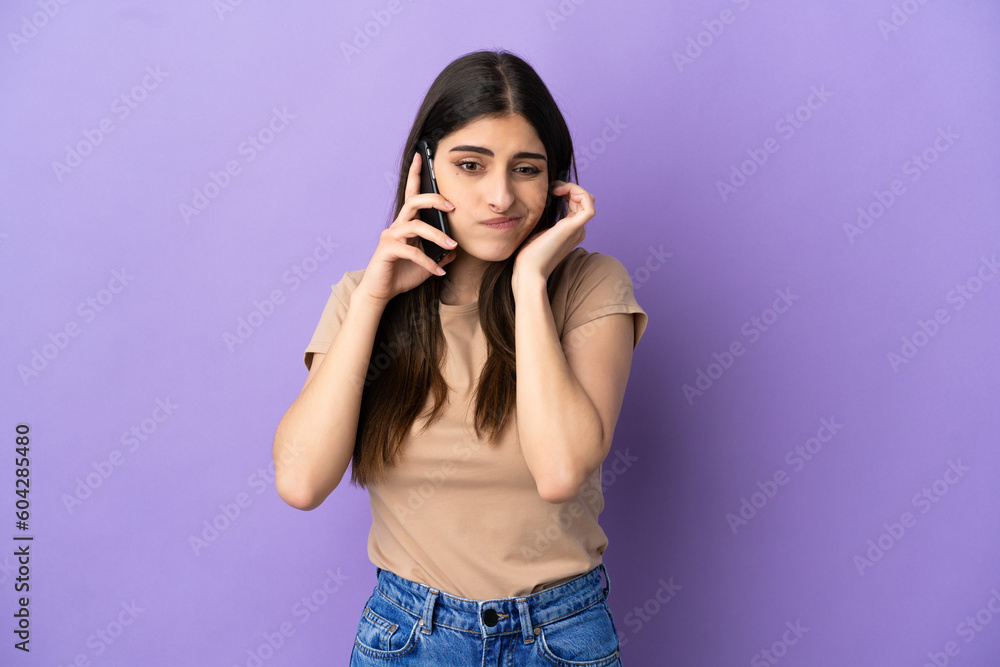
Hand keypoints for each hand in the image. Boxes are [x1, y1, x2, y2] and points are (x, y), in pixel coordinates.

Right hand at [356, 151, 458, 304]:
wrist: (382, 292)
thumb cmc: (403, 274)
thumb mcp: (428, 263)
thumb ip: (441, 253)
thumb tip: (456, 249)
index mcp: (407, 224)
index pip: (411, 194)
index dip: (415, 174)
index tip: (421, 156)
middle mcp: (397, 226)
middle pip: (414, 201)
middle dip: (434, 198)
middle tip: (452, 205)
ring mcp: (391, 236)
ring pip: (416, 225)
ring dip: (438, 235)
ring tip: (452, 246)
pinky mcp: (387, 250)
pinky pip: (412, 251)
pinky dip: (429, 262)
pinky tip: (439, 272)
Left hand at [512, 180, 593, 293]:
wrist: (528, 271)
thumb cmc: (528, 254)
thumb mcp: (536, 229)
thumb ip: (543, 217)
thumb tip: (540, 201)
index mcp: (570, 230)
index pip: (577, 204)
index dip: (567, 191)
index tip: (550, 190)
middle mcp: (578, 230)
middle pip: (584, 200)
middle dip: (570, 188)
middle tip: (553, 187)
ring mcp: (578, 229)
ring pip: (588, 200)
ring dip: (574, 188)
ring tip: (556, 188)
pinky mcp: (574, 228)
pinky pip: (589, 206)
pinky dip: (579, 193)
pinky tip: (561, 192)